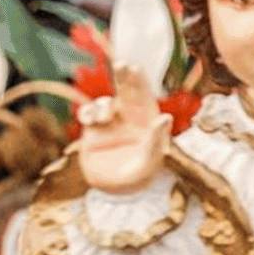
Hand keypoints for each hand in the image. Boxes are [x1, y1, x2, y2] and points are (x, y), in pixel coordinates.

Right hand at [77, 65, 171, 193]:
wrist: (114, 190)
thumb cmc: (140, 176)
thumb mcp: (150, 160)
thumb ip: (156, 139)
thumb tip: (166, 117)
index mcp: (148, 120)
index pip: (145, 96)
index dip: (140, 81)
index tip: (134, 66)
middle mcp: (130, 117)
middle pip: (126, 92)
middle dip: (123, 77)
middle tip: (122, 64)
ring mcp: (110, 122)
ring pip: (105, 102)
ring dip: (103, 105)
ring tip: (102, 118)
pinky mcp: (93, 130)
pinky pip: (88, 114)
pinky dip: (87, 113)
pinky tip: (89, 119)